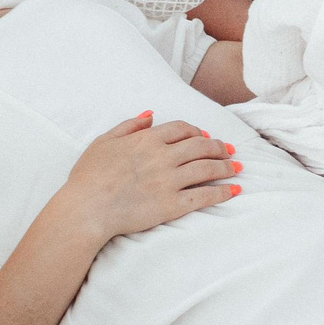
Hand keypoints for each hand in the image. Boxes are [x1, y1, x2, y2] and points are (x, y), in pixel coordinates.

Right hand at [57, 114, 240, 245]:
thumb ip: (128, 126)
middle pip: (201, 146)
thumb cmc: (88, 177)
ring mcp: (169, 180)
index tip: (206, 137)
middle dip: (219, 147)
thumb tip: (150, 115)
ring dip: (226, 166)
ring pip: (207, 168)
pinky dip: (223, 192)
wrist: (86, 209)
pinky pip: (204, 196)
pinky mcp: (172, 204)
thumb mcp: (104, 142)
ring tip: (238, 168)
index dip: (198, 132)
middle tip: (230, 151)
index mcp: (147, 140)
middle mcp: (162, 157)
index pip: (183, 129)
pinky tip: (235, 190)